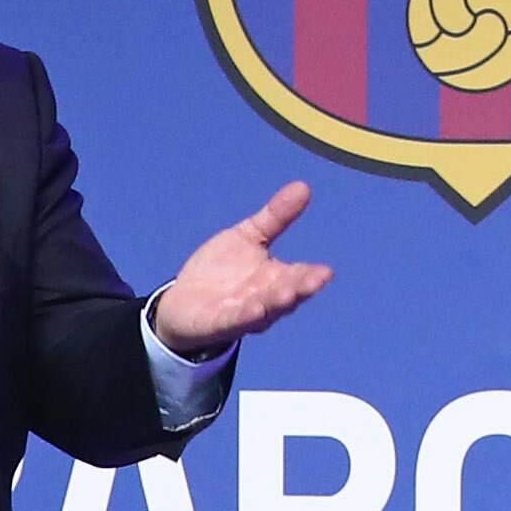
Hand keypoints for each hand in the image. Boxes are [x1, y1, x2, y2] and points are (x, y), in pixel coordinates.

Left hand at [148, 181, 333, 359]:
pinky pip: (233, 321)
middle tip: (318, 280)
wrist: (182, 303)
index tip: (327, 271)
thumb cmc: (222, 270)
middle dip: (301, 289)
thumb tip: (304, 186)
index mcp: (276, 279)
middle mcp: (265, 300)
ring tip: (288, 294)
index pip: (298, 278)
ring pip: (264, 311)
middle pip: (287, 296)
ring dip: (277, 303)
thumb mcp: (248, 236)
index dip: (312, 276)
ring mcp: (243, 314)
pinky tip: (254, 310)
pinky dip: (244, 317)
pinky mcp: (218, 323)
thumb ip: (275, 216)